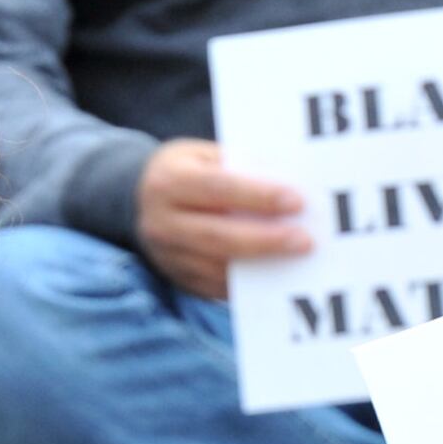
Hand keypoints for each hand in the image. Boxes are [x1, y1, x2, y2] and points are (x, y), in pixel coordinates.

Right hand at [136, 139, 309, 299]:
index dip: (257, 196)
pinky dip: (250, 284)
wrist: (138, 201)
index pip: (217, 189)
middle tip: (304, 241)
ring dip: (261, 265)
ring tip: (298, 259)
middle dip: (265, 240)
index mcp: (169, 181)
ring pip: (218, 268)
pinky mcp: (178, 280)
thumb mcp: (202, 156)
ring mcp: (168, 256)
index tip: (296, 201)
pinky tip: (277, 275)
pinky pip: (218, 288)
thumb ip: (237, 168)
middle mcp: (162, 222)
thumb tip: (287, 186)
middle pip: (218, 236)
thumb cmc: (186, 172)